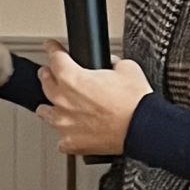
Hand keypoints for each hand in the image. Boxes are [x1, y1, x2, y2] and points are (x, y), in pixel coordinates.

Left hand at [37, 45, 152, 156]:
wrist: (143, 128)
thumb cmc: (135, 102)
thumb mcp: (126, 68)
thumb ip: (113, 63)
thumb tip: (111, 65)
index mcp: (72, 79)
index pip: (54, 58)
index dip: (52, 48)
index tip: (50, 46)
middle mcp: (64, 101)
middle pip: (45, 83)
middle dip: (48, 75)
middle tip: (50, 72)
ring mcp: (65, 123)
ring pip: (46, 112)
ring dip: (49, 105)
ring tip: (53, 104)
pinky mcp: (73, 142)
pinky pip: (61, 138)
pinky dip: (65, 133)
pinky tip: (70, 130)